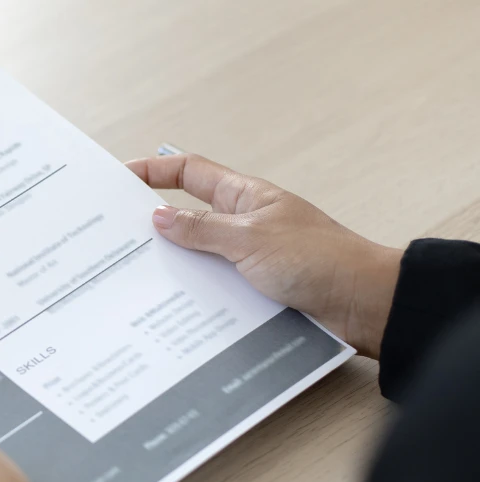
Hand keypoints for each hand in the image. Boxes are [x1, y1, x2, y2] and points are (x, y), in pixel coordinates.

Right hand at [126, 153, 401, 357]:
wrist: (365, 305)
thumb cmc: (322, 261)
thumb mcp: (250, 239)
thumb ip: (202, 229)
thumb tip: (160, 217)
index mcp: (244, 197)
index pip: (190, 173)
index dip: (154, 171)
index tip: (120, 178)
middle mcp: (243, 224)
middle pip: (187, 216)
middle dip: (153, 225)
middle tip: (116, 236)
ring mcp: (248, 258)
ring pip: (196, 257)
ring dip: (174, 268)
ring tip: (139, 279)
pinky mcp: (253, 290)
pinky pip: (212, 288)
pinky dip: (193, 296)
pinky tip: (174, 310)